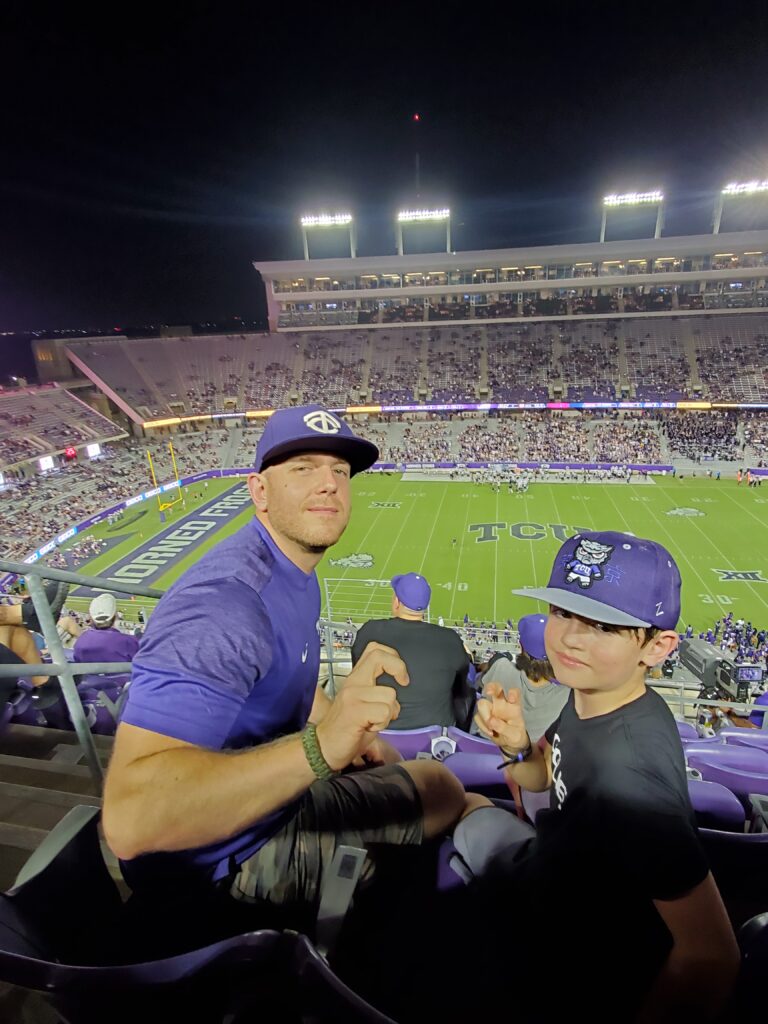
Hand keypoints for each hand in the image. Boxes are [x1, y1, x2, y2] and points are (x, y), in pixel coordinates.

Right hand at [315, 643, 408, 770]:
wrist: (324, 748)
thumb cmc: (347, 728)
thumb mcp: (362, 702)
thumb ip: (376, 689)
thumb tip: (400, 684)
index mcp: (355, 678)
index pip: (375, 650)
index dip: (394, 658)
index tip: (401, 678)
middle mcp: (353, 682)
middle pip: (379, 657)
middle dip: (398, 668)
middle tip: (403, 683)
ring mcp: (352, 696)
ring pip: (390, 694)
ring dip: (389, 712)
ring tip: (375, 721)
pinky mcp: (354, 711)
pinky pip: (384, 711)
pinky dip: (383, 723)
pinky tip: (370, 728)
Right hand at [474, 684, 528, 753]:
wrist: (509, 744)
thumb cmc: (516, 735)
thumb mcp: (514, 735)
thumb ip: (503, 727)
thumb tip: (491, 721)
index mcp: (513, 706)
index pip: (514, 693)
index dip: (512, 692)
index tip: (511, 699)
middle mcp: (502, 704)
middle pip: (496, 688)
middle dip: (491, 687)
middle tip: (489, 692)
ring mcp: (492, 709)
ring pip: (482, 703)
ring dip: (484, 714)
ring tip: (491, 728)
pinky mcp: (484, 716)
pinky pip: (477, 717)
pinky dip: (482, 725)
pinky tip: (490, 732)